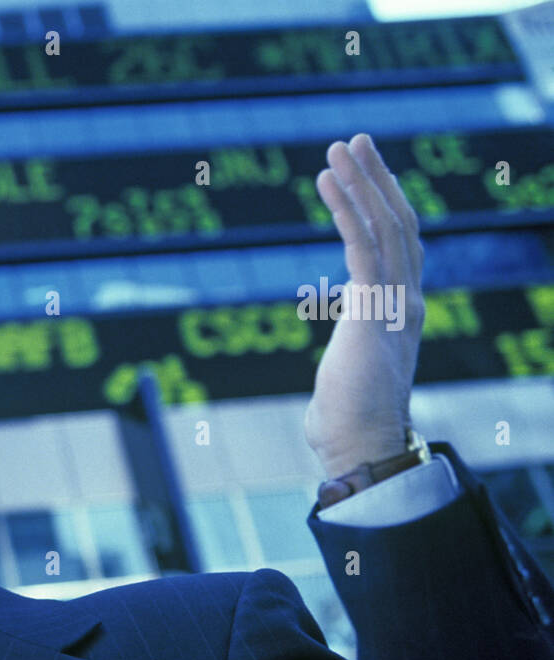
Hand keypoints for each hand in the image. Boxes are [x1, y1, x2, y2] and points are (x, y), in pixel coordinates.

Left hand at [304, 133, 425, 478]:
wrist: (359, 444)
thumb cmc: (346, 420)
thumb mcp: (352, 371)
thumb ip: (352, 352)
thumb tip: (339, 364)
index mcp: (404, 312)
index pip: (401, 246)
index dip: (386, 205)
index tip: (365, 175)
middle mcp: (407, 300)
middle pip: (399, 223)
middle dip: (376, 179)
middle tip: (355, 142)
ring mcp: (395, 303)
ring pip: (383, 226)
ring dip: (359, 182)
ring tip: (338, 148)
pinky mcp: (373, 309)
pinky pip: (362, 245)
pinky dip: (345, 209)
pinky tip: (326, 182)